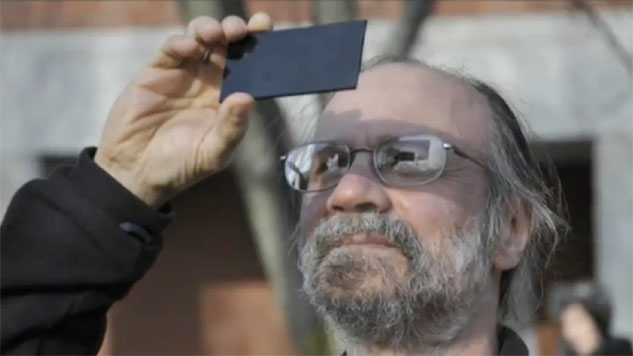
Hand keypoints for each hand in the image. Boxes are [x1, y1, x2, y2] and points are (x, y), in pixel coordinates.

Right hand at [94, 14, 272, 206]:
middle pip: (227, 44)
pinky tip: (190, 48)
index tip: (265, 28)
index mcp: (227, 98)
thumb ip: (231, 129)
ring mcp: (182, 74)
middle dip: (236, 30)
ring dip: (210, 29)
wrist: (135, 172)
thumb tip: (247, 98)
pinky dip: (182, 42)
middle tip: (240, 30)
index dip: (257, 44)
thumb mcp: (212, 154)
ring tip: (217, 34)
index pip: (249, 66)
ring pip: (200, 38)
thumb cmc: (179, 166)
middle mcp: (208, 82)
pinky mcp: (156, 72)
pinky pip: (172, 49)